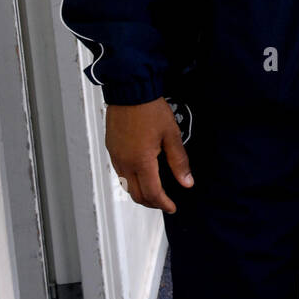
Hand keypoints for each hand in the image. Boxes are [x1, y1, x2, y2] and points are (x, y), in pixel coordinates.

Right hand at [106, 97, 193, 213]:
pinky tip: (142, 175)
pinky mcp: (111, 149)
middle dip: (152, 203)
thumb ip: (179, 162)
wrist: (130, 91)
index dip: (163, 204)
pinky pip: (120, 173)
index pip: (152, 193)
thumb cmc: (149, 109)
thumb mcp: (171, 135)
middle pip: (136, 194)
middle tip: (164, 202)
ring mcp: (116, 156)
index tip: (172, 207)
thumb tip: (186, 182)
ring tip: (154, 191)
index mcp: (141, 161)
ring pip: (126, 185)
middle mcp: (125, 162)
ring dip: (140, 193)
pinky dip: (131, 180)